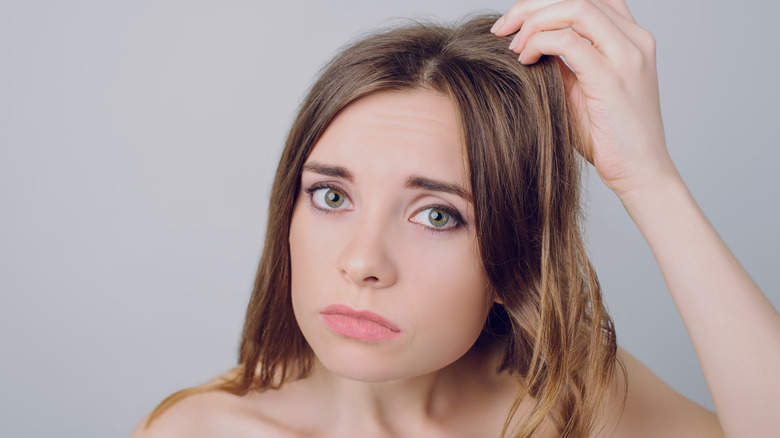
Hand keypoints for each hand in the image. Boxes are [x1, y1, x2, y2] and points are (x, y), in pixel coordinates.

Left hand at [492, 0, 676, 198]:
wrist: (639, 172)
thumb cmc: (608, 137)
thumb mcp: (580, 88)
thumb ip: (562, 62)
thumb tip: (525, 43)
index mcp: (630, 38)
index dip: (547, 1)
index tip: (514, 22)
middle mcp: (635, 39)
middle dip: (532, 6)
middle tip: (502, 28)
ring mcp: (628, 56)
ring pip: (575, 8)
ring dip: (534, 21)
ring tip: (512, 45)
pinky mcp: (612, 79)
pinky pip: (568, 42)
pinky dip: (539, 43)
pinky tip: (525, 60)